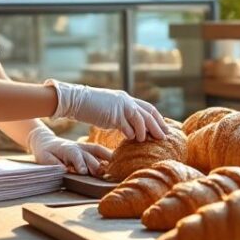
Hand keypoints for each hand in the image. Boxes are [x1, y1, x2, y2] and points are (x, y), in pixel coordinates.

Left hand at [26, 126, 110, 176]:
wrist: (47, 142)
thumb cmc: (45, 152)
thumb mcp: (45, 159)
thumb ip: (54, 164)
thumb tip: (65, 170)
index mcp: (67, 149)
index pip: (75, 156)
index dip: (79, 163)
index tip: (83, 172)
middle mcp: (78, 147)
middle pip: (89, 156)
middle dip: (95, 165)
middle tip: (101, 174)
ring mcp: (84, 147)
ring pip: (97, 150)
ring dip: (105, 158)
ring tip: (114, 167)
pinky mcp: (88, 148)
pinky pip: (100, 150)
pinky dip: (108, 154)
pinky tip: (116, 160)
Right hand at [45, 80, 166, 141]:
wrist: (75, 100)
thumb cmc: (89, 106)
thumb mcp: (109, 110)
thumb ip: (120, 116)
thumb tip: (129, 129)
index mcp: (126, 98)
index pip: (147, 108)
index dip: (157, 118)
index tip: (163, 128)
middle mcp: (126, 100)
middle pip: (148, 113)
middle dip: (158, 125)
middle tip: (164, 136)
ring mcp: (120, 106)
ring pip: (140, 119)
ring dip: (145, 131)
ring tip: (147, 140)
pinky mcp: (113, 114)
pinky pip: (127, 125)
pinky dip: (131, 133)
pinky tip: (132, 139)